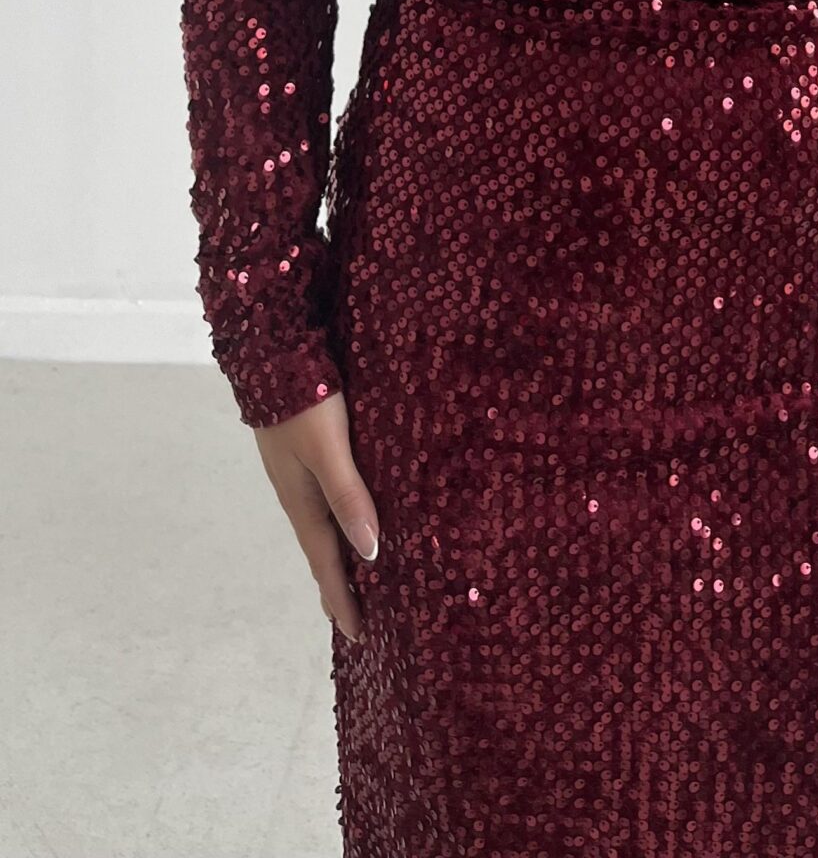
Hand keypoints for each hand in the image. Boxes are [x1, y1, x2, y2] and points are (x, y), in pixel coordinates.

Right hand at [253, 388, 380, 644]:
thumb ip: (349, 497)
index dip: (342, 600)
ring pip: (321, 526)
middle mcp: (298, 494)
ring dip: (337, 556)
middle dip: (338, 586)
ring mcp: (297, 474)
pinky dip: (335, 524)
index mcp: (303, 502)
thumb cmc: (307, 402)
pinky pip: (323, 502)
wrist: (273, 355)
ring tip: (354, 578)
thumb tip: (371, 553)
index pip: (325, 564)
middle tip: (356, 620)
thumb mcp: (330, 450)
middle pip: (321, 551)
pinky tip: (347, 518)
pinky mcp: (303, 453)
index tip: (357, 637)